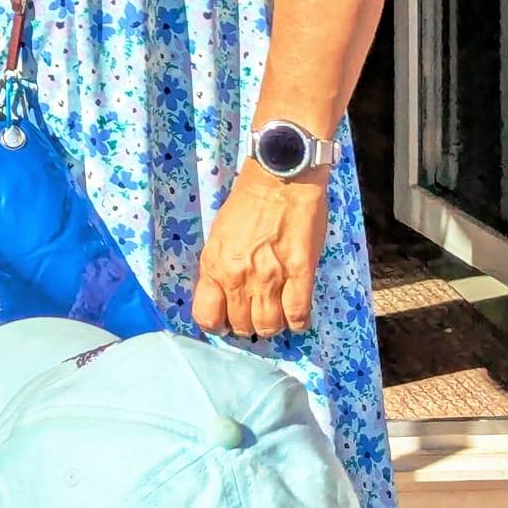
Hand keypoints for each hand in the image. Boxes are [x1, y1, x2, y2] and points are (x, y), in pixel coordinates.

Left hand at [191, 165, 329, 336]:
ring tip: (274, 314)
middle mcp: (238, 277)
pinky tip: (295, 314)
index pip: (206, 316)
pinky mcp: (300, 276)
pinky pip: (297, 317)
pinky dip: (296, 321)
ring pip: (269, 327)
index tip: (224, 320)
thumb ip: (220, 266)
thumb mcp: (219, 235)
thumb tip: (225, 293)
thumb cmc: (247, 202)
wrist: (279, 180)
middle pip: (241, 326)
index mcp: (214, 264)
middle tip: (253, 314)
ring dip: (271, 325)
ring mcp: (270, 279)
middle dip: (246, 324)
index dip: (215, 323)